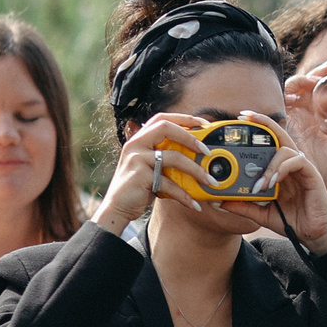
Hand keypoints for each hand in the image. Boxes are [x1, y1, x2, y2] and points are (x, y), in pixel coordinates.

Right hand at [95, 112, 205, 235]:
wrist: (117, 208)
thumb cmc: (139, 187)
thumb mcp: (152, 168)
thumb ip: (167, 158)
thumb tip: (199, 158)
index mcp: (140, 139)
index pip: (162, 118)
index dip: (184, 118)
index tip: (205, 124)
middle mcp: (136, 144)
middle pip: (165, 128)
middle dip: (190, 137)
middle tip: (207, 151)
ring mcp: (137, 159)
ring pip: (173, 157)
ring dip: (196, 170)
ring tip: (210, 181)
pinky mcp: (140, 177)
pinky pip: (169, 183)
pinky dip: (184, 195)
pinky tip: (194, 203)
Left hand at [216, 113, 326, 252]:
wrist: (313, 235)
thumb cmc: (291, 221)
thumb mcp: (261, 214)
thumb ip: (243, 207)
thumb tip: (220, 202)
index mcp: (280, 170)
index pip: (269, 143)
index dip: (257, 128)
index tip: (239, 120)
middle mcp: (291, 165)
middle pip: (280, 135)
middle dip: (263, 122)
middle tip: (244, 117)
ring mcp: (302, 168)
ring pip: (285, 149)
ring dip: (269, 165)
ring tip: (261, 185)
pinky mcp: (312, 174)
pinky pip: (296, 162)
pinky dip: (282, 169)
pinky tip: (273, 182)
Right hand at [280, 58, 326, 180]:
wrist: (302, 188)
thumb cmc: (316, 172)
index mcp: (310, 118)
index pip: (316, 90)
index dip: (324, 75)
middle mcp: (298, 114)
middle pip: (304, 85)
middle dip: (317, 72)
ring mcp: (287, 118)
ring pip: (290, 88)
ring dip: (303, 81)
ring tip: (317, 80)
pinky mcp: (277, 124)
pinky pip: (279, 100)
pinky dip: (289, 92)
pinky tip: (302, 92)